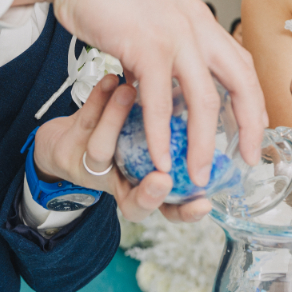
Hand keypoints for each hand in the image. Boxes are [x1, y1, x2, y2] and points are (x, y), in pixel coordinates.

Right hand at [19, 0, 265, 185]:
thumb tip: (161, 82)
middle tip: (246, 159)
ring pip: (204, 100)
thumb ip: (163, 47)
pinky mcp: (146, 45)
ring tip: (198, 175)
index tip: (255, 130)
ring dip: (202, 144)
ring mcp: (174, 35)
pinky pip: (159, 101)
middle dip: (249, 126)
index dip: (253, 101)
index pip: (242, 64)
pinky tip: (158, 158)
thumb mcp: (150, 16)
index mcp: (199, 19)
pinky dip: (160, 135)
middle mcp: (196, 25)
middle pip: (241, 82)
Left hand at [33, 74, 210, 222]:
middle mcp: (119, 181)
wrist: (67, 140)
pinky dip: (98, 99)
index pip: (172, 209)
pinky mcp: (68, 143)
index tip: (204, 202)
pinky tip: (110, 80)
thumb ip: (182, 126)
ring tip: (131, 90)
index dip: (187, 211)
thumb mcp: (155, 137)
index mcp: (146, 183)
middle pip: (135, 203)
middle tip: (164, 179)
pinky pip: (84, 120)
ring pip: (102, 150)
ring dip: (116, 119)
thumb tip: (225, 103)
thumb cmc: (120, 139)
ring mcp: (90, 163)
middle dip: (150, 194)